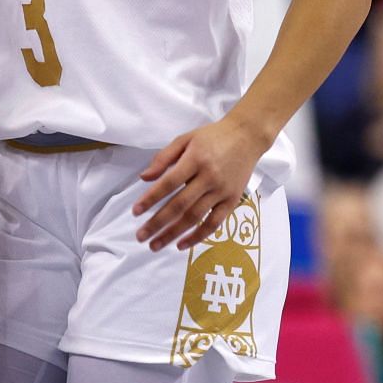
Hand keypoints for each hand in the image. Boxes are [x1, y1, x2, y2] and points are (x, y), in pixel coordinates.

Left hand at [134, 119, 268, 251]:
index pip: (169, 183)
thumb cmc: (212, 137)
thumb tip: (144, 177)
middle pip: (180, 205)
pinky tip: (182, 244)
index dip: (151, 199)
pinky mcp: (232, 201)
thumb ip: (163, 158)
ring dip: (174, 233)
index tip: (135, 212)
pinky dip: (198, 236)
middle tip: (141, 236)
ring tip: (155, 245)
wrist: (246, 137)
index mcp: (195, 159)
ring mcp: (222, 191)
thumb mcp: (185, 139)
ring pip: (195, 217)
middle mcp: (209, 177)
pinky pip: (214, 223)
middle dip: (158, 223)